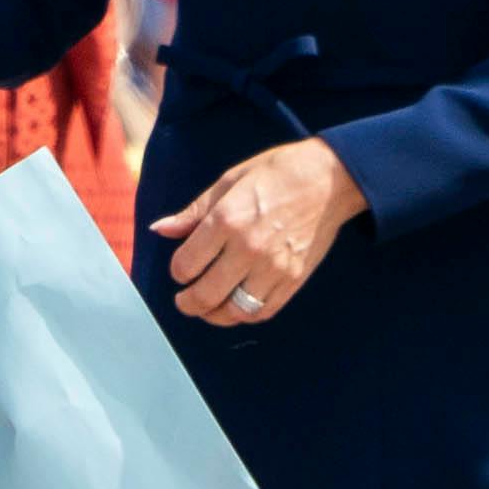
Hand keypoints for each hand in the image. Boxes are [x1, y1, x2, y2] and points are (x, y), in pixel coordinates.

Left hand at [156, 137, 362, 327]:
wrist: (330, 179)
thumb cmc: (277, 172)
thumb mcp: (229, 181)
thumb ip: (193, 212)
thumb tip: (159, 229)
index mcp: (227, 219)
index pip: (186, 264)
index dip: (178, 271)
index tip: (181, 268)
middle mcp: (248, 248)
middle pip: (206, 295)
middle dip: (187, 303)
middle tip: (184, 300)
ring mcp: (274, 267)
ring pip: (234, 311)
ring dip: (214, 314)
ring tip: (208, 308)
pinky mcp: (294, 279)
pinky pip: (263, 312)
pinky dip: (245, 315)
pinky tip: (236, 306)